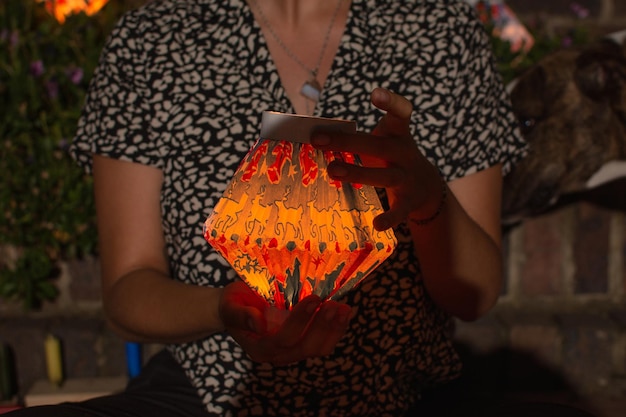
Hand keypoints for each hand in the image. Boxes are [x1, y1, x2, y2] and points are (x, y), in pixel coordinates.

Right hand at [219, 281, 351, 364]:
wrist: (236, 309)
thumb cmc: (232, 304)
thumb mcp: (230, 306)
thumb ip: (241, 314)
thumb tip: (258, 321)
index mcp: (259, 348)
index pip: (283, 339)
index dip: (300, 321)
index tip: (314, 298)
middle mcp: (277, 355)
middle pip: (305, 347)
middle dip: (323, 326)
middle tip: (334, 304)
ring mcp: (292, 352)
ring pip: (318, 349)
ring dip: (334, 329)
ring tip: (345, 308)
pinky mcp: (303, 345)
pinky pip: (323, 343)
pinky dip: (336, 329)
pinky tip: (345, 312)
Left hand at [310, 88, 442, 230]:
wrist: (427, 185)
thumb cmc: (391, 156)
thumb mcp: (381, 141)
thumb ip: (354, 139)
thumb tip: (316, 138)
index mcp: (399, 133)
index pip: (401, 112)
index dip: (391, 102)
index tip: (375, 94)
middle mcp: (406, 153)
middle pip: (378, 147)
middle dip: (348, 142)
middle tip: (318, 140)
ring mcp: (408, 177)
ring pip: (385, 177)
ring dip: (358, 174)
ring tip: (332, 171)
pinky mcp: (410, 201)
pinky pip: (399, 210)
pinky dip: (389, 218)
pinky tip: (377, 224)